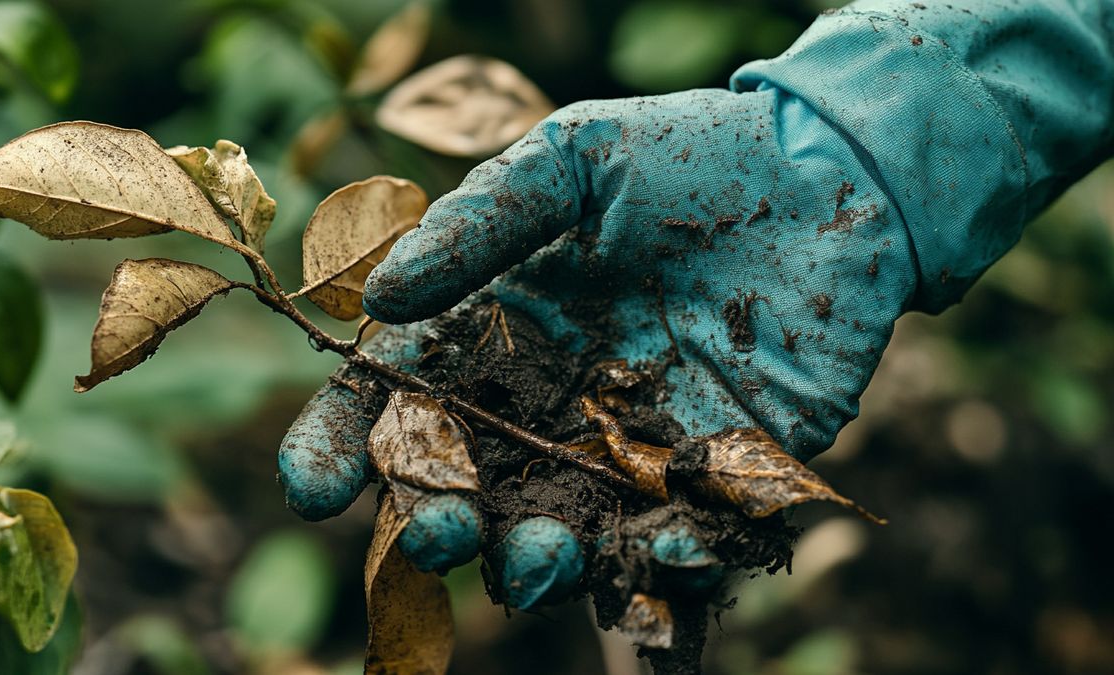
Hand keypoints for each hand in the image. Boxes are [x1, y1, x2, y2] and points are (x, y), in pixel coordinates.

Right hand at [279, 86, 916, 607]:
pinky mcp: (711, 474)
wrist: (827, 179)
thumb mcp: (570, 162)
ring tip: (535, 555)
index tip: (312, 485)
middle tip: (434, 530)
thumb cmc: (684, 159)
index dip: (341, 446)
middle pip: (463, 489)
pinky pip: (674, 539)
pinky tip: (664, 550)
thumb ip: (477, 225)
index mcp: (489, 332)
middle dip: (433, 525)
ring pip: (556, 534)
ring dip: (534, 563)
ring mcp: (623, 447)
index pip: (391, 400)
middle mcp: (541, 403)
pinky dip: (665, 562)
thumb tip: (380, 299)